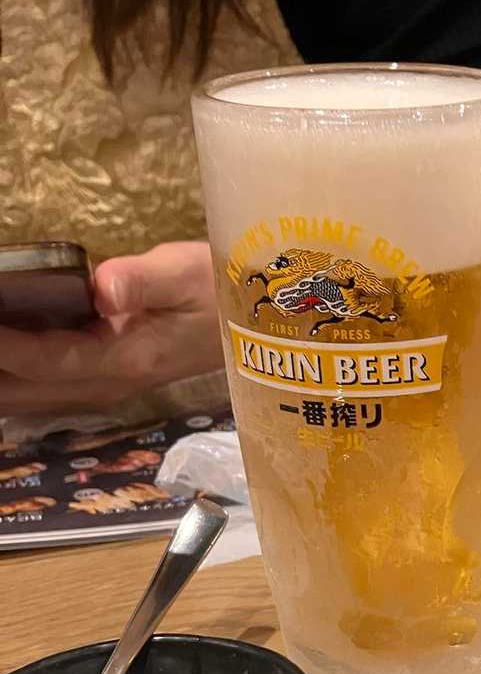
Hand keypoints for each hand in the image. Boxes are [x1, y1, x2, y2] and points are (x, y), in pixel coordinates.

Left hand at [0, 242, 222, 413]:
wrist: (263, 327)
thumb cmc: (226, 293)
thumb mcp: (190, 275)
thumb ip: (144, 281)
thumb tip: (102, 287)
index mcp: (125, 359)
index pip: (49, 359)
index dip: (6, 345)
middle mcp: (110, 383)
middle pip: (29, 390)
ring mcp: (108, 387)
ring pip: (34, 398)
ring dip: (2, 383)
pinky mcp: (107, 379)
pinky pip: (46, 390)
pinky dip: (15, 382)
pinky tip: (2, 370)